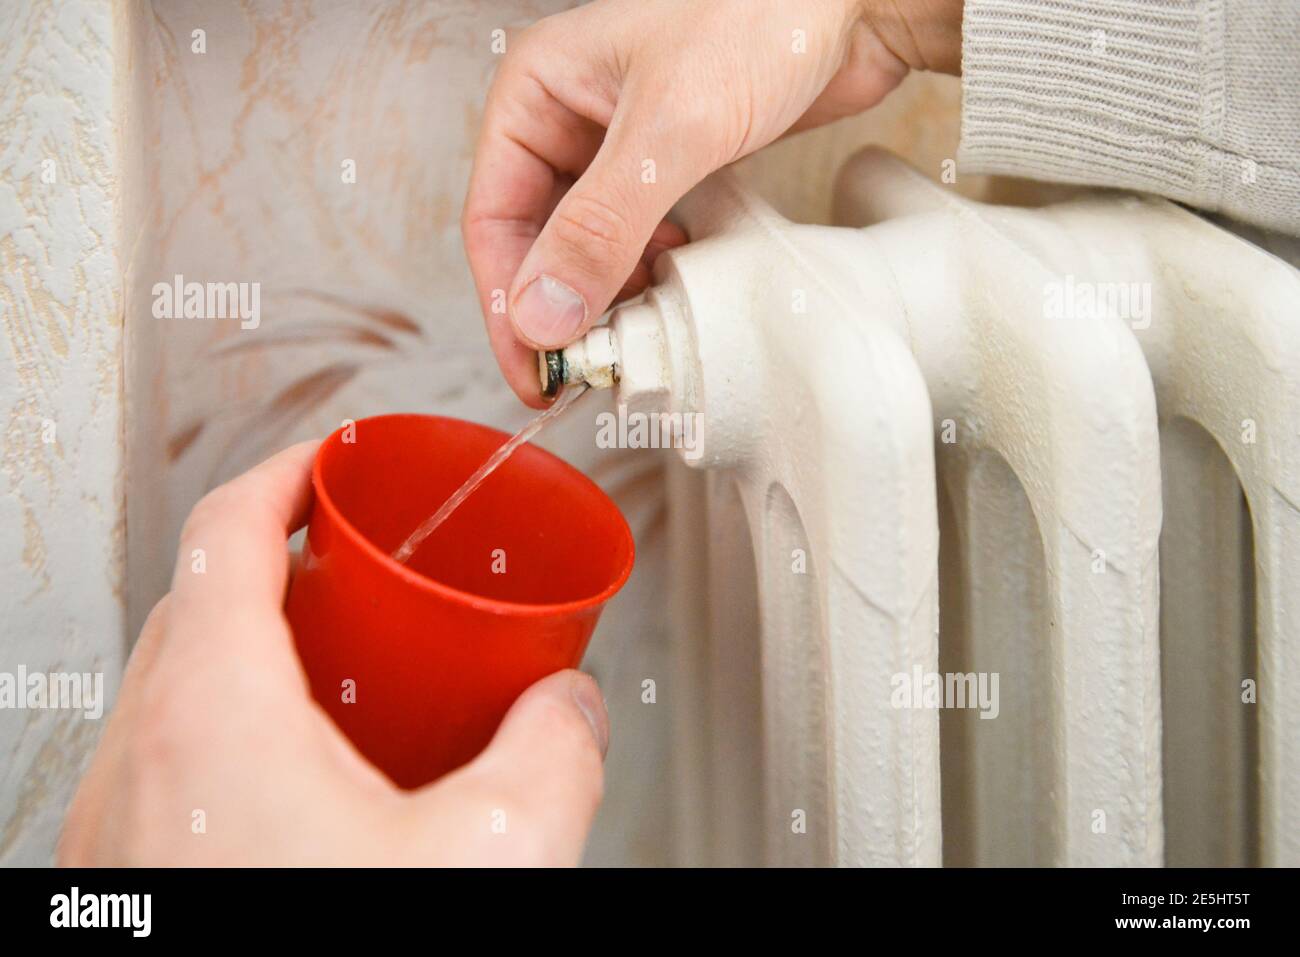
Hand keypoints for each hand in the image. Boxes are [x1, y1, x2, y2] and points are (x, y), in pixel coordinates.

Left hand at [59, 442, 608, 865]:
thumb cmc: (331, 951)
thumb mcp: (494, 854)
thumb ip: (555, 753)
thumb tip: (571, 709)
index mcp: (212, 716)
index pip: (228, 531)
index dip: (286, 472)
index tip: (330, 459)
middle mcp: (139, 761)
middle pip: (195, 601)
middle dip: (276, 558)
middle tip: (349, 561)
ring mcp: (116, 827)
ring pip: (171, 685)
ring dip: (248, 649)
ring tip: (334, 671)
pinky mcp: (125, 880)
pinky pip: (166, 762)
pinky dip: (229, 731)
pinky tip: (301, 787)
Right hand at [463, 0, 961, 405]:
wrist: (854, 2)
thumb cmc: (761, 19)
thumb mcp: (669, 132)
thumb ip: (601, 227)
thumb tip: (542, 316)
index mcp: (537, 91)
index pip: (493, 219)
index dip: (507, 304)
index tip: (533, 371)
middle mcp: (568, 118)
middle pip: (535, 240)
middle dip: (556, 309)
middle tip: (581, 376)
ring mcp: (619, 144)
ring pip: (587, 244)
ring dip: (603, 297)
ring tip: (629, 341)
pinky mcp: (668, 164)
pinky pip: (637, 236)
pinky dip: (647, 272)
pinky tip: (670, 289)